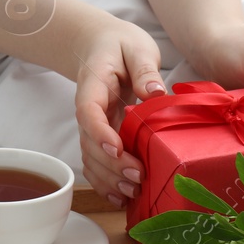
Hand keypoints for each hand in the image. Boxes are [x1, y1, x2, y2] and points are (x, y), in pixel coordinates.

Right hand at [73, 16, 165, 206]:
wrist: (101, 45)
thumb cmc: (120, 45)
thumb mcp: (136, 47)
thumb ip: (144, 69)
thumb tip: (155, 93)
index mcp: (93, 86)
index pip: (88, 112)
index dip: (100, 134)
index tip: (117, 149)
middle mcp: (88, 111)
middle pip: (89, 143)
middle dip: (111, 165)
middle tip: (138, 176)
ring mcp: (93, 126)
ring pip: (91, 158)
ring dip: (109, 179)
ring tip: (133, 192)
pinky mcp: (101, 136)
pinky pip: (97, 163)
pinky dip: (106, 183)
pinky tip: (121, 198)